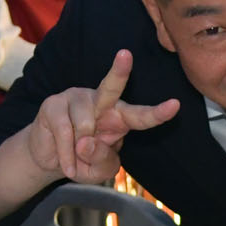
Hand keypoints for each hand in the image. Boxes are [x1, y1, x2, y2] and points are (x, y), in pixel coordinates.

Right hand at [25, 50, 178, 182]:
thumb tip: (85, 141)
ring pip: (85, 124)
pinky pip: (64, 132)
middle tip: (126, 54)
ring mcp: (76, 99)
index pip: (141, 116)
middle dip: (119, 71)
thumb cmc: (82, 160)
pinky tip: (66, 163)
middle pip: (111, 86)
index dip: (157, 113)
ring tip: (76, 157)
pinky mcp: (53, 104)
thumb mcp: (99, 170)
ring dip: (79, 150)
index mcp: (119, 117)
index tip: (175, 105)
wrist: (50, 160)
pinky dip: (66, 155)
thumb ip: (102, 160)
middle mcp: (100, 102)